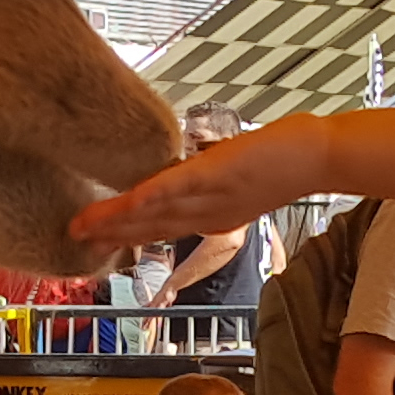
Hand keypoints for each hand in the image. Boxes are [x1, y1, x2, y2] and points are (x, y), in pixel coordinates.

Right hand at [70, 114, 328, 247]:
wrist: (319, 157)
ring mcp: (212, 196)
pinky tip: (124, 202)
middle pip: (152, 226)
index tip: (95, 237)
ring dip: (118, 220)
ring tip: (83, 226)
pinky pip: (176, 188)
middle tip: (74, 238)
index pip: (162, 227)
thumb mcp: (245, 173)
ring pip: (157, 212)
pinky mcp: (218, 175)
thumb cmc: (286, 159)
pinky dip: (148, 197)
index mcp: (212, 214)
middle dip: (111, 233)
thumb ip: (217, 177)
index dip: (128, 234)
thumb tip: (197, 167)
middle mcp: (208, 212)